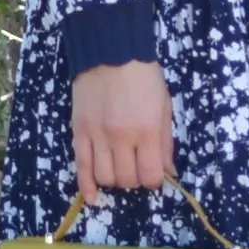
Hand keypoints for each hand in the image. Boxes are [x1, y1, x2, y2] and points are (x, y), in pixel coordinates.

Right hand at [71, 60, 174, 195]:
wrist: (110, 51)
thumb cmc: (143, 76)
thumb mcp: (164, 105)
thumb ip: (165, 142)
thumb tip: (168, 173)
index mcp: (147, 130)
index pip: (149, 175)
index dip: (153, 181)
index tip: (153, 173)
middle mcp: (121, 137)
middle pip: (127, 180)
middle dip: (134, 179)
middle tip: (136, 166)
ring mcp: (97, 136)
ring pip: (105, 177)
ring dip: (114, 180)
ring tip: (118, 168)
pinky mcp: (79, 131)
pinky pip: (81, 167)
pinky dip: (87, 186)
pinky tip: (93, 198)